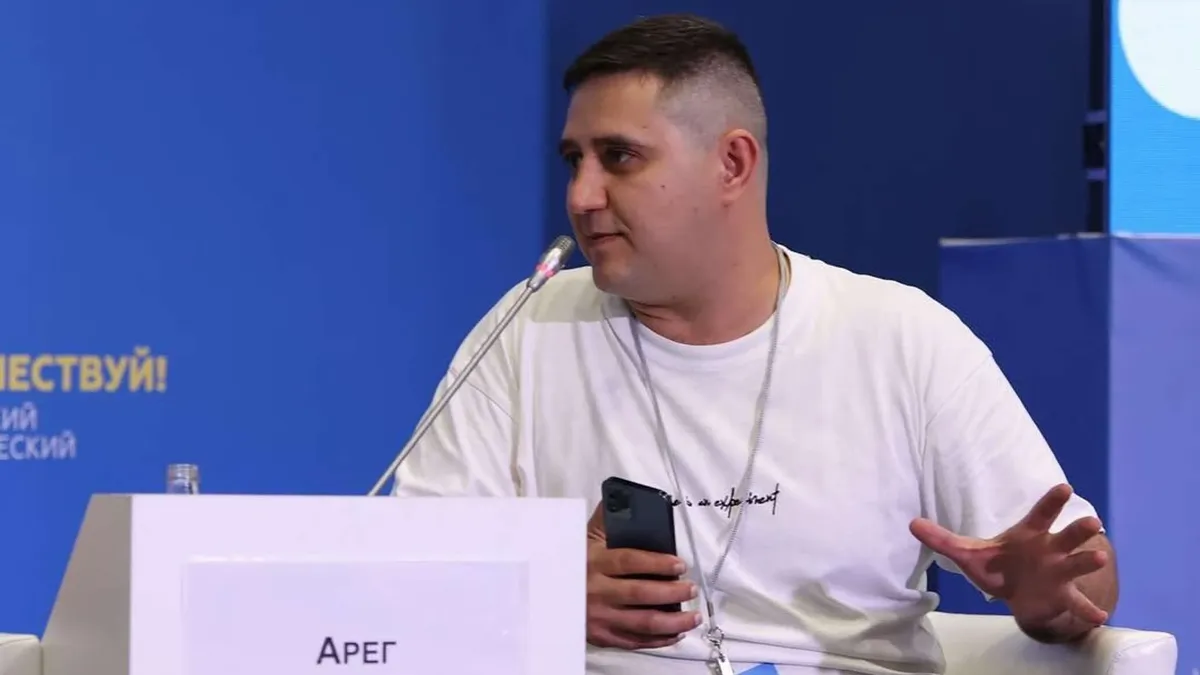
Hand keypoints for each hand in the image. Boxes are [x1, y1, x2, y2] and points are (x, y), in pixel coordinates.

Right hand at [585, 502, 701, 649]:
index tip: (679, 565)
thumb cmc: (571, 564)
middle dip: (672, 592)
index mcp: (594, 562)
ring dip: (673, 621)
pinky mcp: (602, 635)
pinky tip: (674, 633)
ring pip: (642, 621)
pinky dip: (658, 640)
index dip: (657, 563)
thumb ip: (605, 520)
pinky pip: (634, 640)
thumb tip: (621, 497)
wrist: (546, 596)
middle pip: (640, 593)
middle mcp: (596, 591)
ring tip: (692, 615)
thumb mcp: (583, 538)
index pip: (630, 561)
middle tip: (691, 588)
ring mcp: (599, 616)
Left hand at [910, 483, 1110, 634]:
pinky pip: (1077, 603)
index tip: (1064, 487)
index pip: (1042, 513)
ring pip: (1078, 564)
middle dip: (1078, 529)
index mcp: (1030, 534)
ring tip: (1101, 558)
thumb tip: (911, 523)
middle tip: (1091, 522)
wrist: (1018, 593)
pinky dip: (1087, 611)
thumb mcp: (967, 553)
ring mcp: (1060, 572)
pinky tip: (1099, 618)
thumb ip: (941, 539)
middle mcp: (1050, 549)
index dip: (1052, 501)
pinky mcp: (1062, 596)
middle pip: (1067, 536)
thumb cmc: (998, 566)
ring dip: (1089, 561)